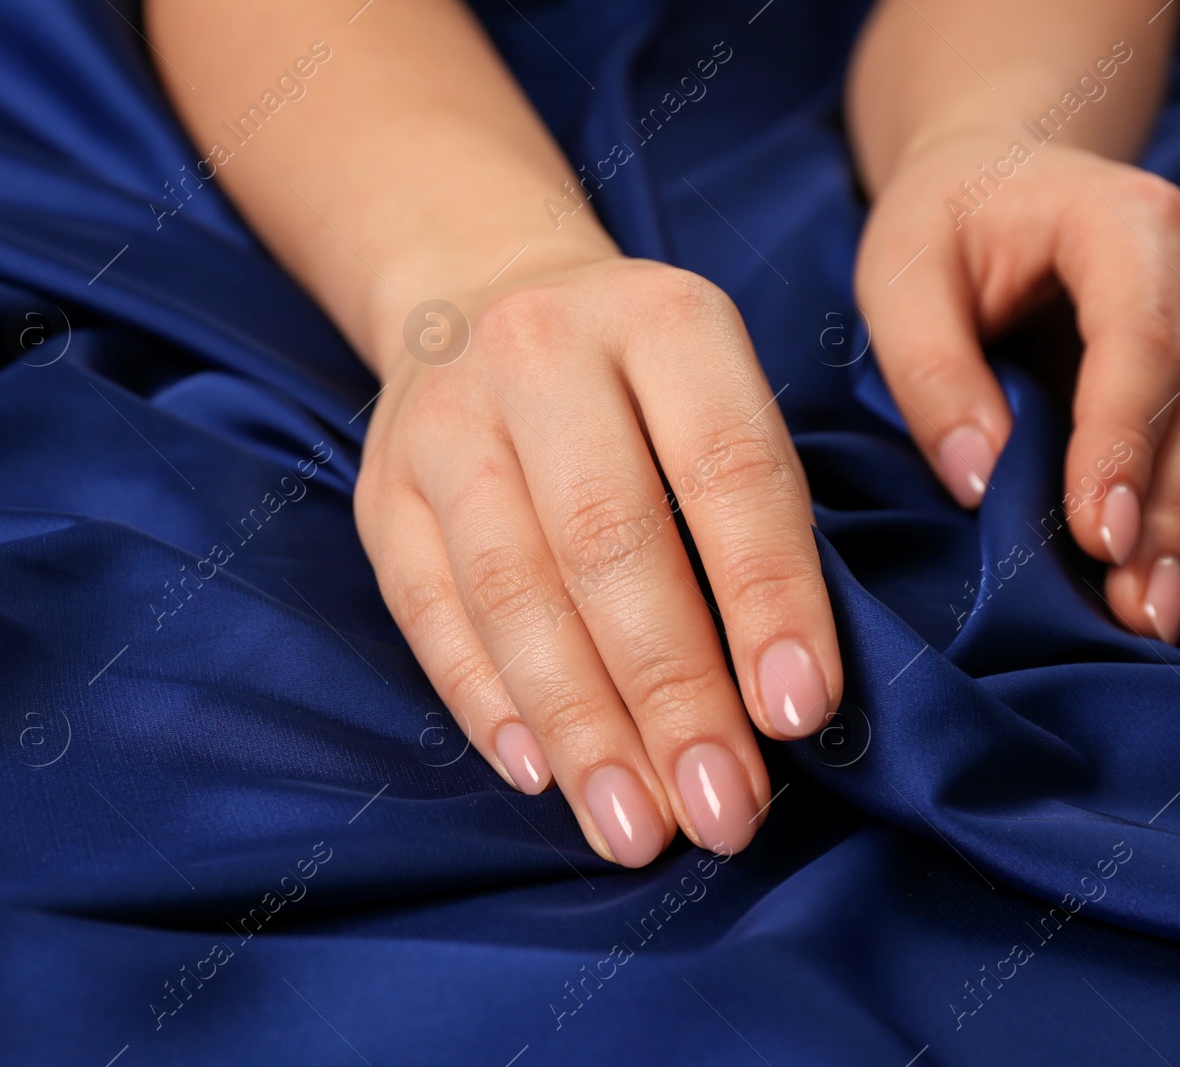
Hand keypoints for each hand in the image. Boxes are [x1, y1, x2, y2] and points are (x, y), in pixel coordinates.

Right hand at [355, 254, 841, 865]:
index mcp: (663, 320)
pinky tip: (539, 773)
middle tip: (722, 811)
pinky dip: (486, 700)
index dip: (767, 599)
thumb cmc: (646, 384)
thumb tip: (778, 706)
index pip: (727, 470)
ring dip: (580, 725)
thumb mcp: (722, 394)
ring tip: (635, 826)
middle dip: (672, 693)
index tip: (797, 715)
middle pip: (608, 542)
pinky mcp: (382, 485)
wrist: (484, 294)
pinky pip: (429, 609)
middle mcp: (543, 352)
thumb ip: (755, 519)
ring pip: (511, 589)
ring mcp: (446, 418)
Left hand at [855, 132, 1179, 647]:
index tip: (1102, 541)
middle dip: (1174, 516)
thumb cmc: (941, 227)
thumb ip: (931, 373)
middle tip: (1140, 616)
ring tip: (1168, 625)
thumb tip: (981, 480)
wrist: (1000, 178)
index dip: (1125, 447)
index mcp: (1128, 218)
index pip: (1142, 343)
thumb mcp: (899, 278)